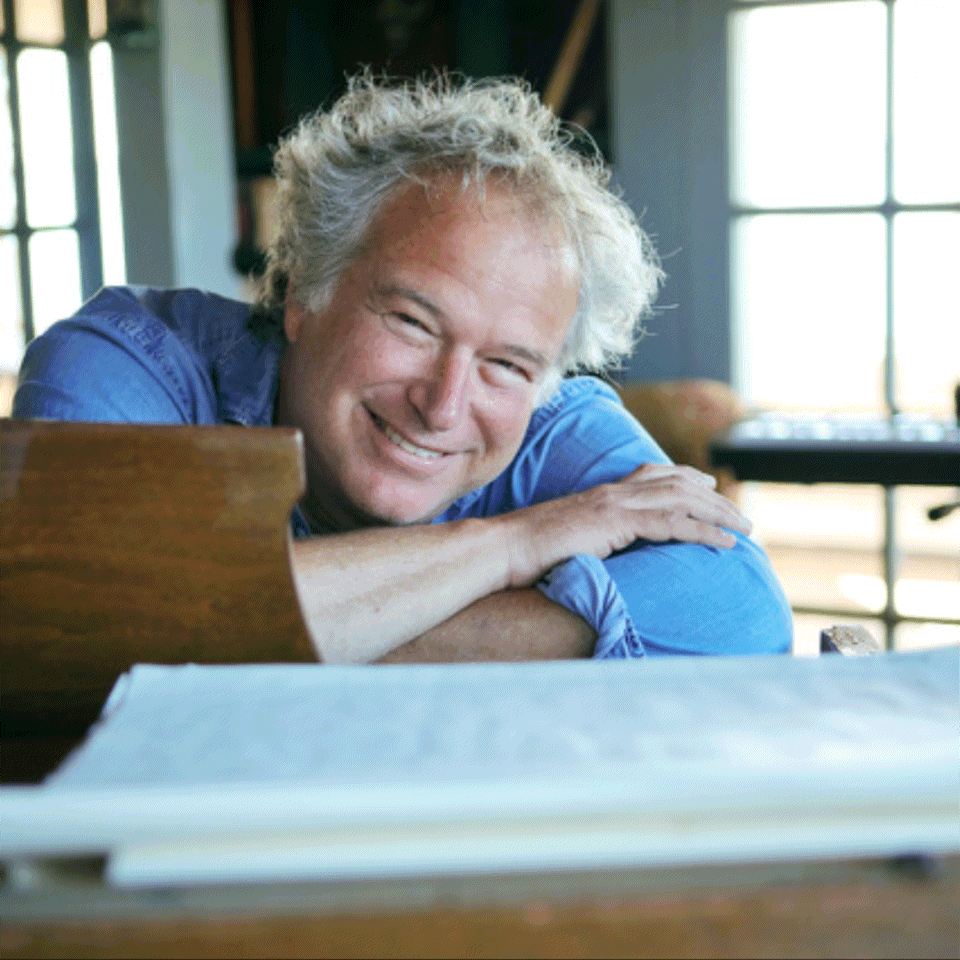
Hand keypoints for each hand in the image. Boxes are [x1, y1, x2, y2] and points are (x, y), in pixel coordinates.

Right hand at [505, 463, 751, 586]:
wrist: (506, 548)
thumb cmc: (530, 551)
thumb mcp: (569, 538)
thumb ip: (593, 536)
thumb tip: (605, 551)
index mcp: (602, 492)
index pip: (653, 473)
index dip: (687, 477)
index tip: (711, 486)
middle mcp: (613, 491)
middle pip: (678, 483)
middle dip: (715, 499)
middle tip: (742, 515)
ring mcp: (615, 503)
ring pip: (682, 499)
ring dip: (719, 514)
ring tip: (745, 529)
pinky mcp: (617, 522)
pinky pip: (672, 524)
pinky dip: (704, 532)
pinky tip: (725, 543)